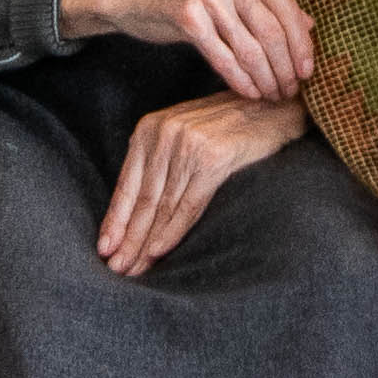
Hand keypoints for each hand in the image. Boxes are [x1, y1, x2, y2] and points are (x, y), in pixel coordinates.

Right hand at [62, 0, 315, 99]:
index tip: (307, 71)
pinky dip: (240, 79)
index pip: (287, 8)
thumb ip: (266, 0)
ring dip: (265, 79)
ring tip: (272, 95)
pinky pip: (224, 57)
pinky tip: (249, 92)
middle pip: (272, 31)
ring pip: (250, 48)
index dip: (301, 45)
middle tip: (290, 91)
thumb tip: (310, 25)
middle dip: (286, 68)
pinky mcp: (187, 16)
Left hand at [98, 94, 303, 276]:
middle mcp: (164, 134)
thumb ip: (160, 162)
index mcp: (150, 129)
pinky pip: (188, 205)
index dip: (114, 220)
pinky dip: (172, 232)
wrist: (273, 109)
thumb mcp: (184, 136)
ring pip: (162, 206)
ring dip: (145, 242)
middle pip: (143, 200)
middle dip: (128, 238)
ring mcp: (188, 146)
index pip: (127, 185)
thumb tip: (138, 209)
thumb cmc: (229, 127)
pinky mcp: (213, 160)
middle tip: (117, 269)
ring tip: (134, 268)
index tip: (104, 249)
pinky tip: (158, 252)